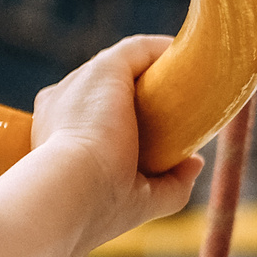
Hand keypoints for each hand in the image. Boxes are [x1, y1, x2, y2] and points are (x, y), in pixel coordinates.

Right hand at [28, 34, 205, 245]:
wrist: (71, 194)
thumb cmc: (97, 206)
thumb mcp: (140, 199)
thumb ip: (171, 181)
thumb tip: (196, 161)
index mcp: (59, 133)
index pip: (91, 116)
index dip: (123, 120)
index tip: (155, 132)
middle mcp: (63, 103)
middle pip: (105, 90)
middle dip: (140, 96)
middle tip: (179, 109)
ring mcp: (80, 82)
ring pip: (121, 68)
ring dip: (155, 70)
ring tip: (191, 79)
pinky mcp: (104, 69)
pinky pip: (137, 50)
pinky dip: (163, 50)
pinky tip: (187, 56)